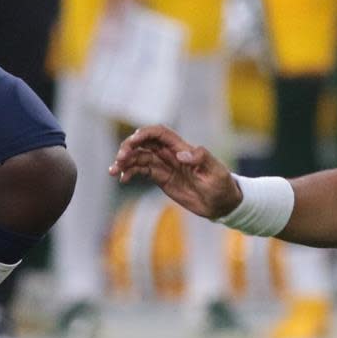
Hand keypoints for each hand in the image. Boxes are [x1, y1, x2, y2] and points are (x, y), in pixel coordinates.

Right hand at [111, 124, 241, 219]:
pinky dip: (130, 172)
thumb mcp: (216, 172)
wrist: (222, 204)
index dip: (144, 133)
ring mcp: (165, 166)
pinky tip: (122, 178)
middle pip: (145, 143)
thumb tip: (181, 154)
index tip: (132, 142)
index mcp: (183, 149)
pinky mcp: (162, 179)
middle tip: (120, 159)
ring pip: (140, 157)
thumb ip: (201, 160)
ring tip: (113, 171)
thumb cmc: (222, 186)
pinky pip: (142, 171)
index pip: (159, 133)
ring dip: (125, 161)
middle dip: (129, 147)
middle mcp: (171, 155)